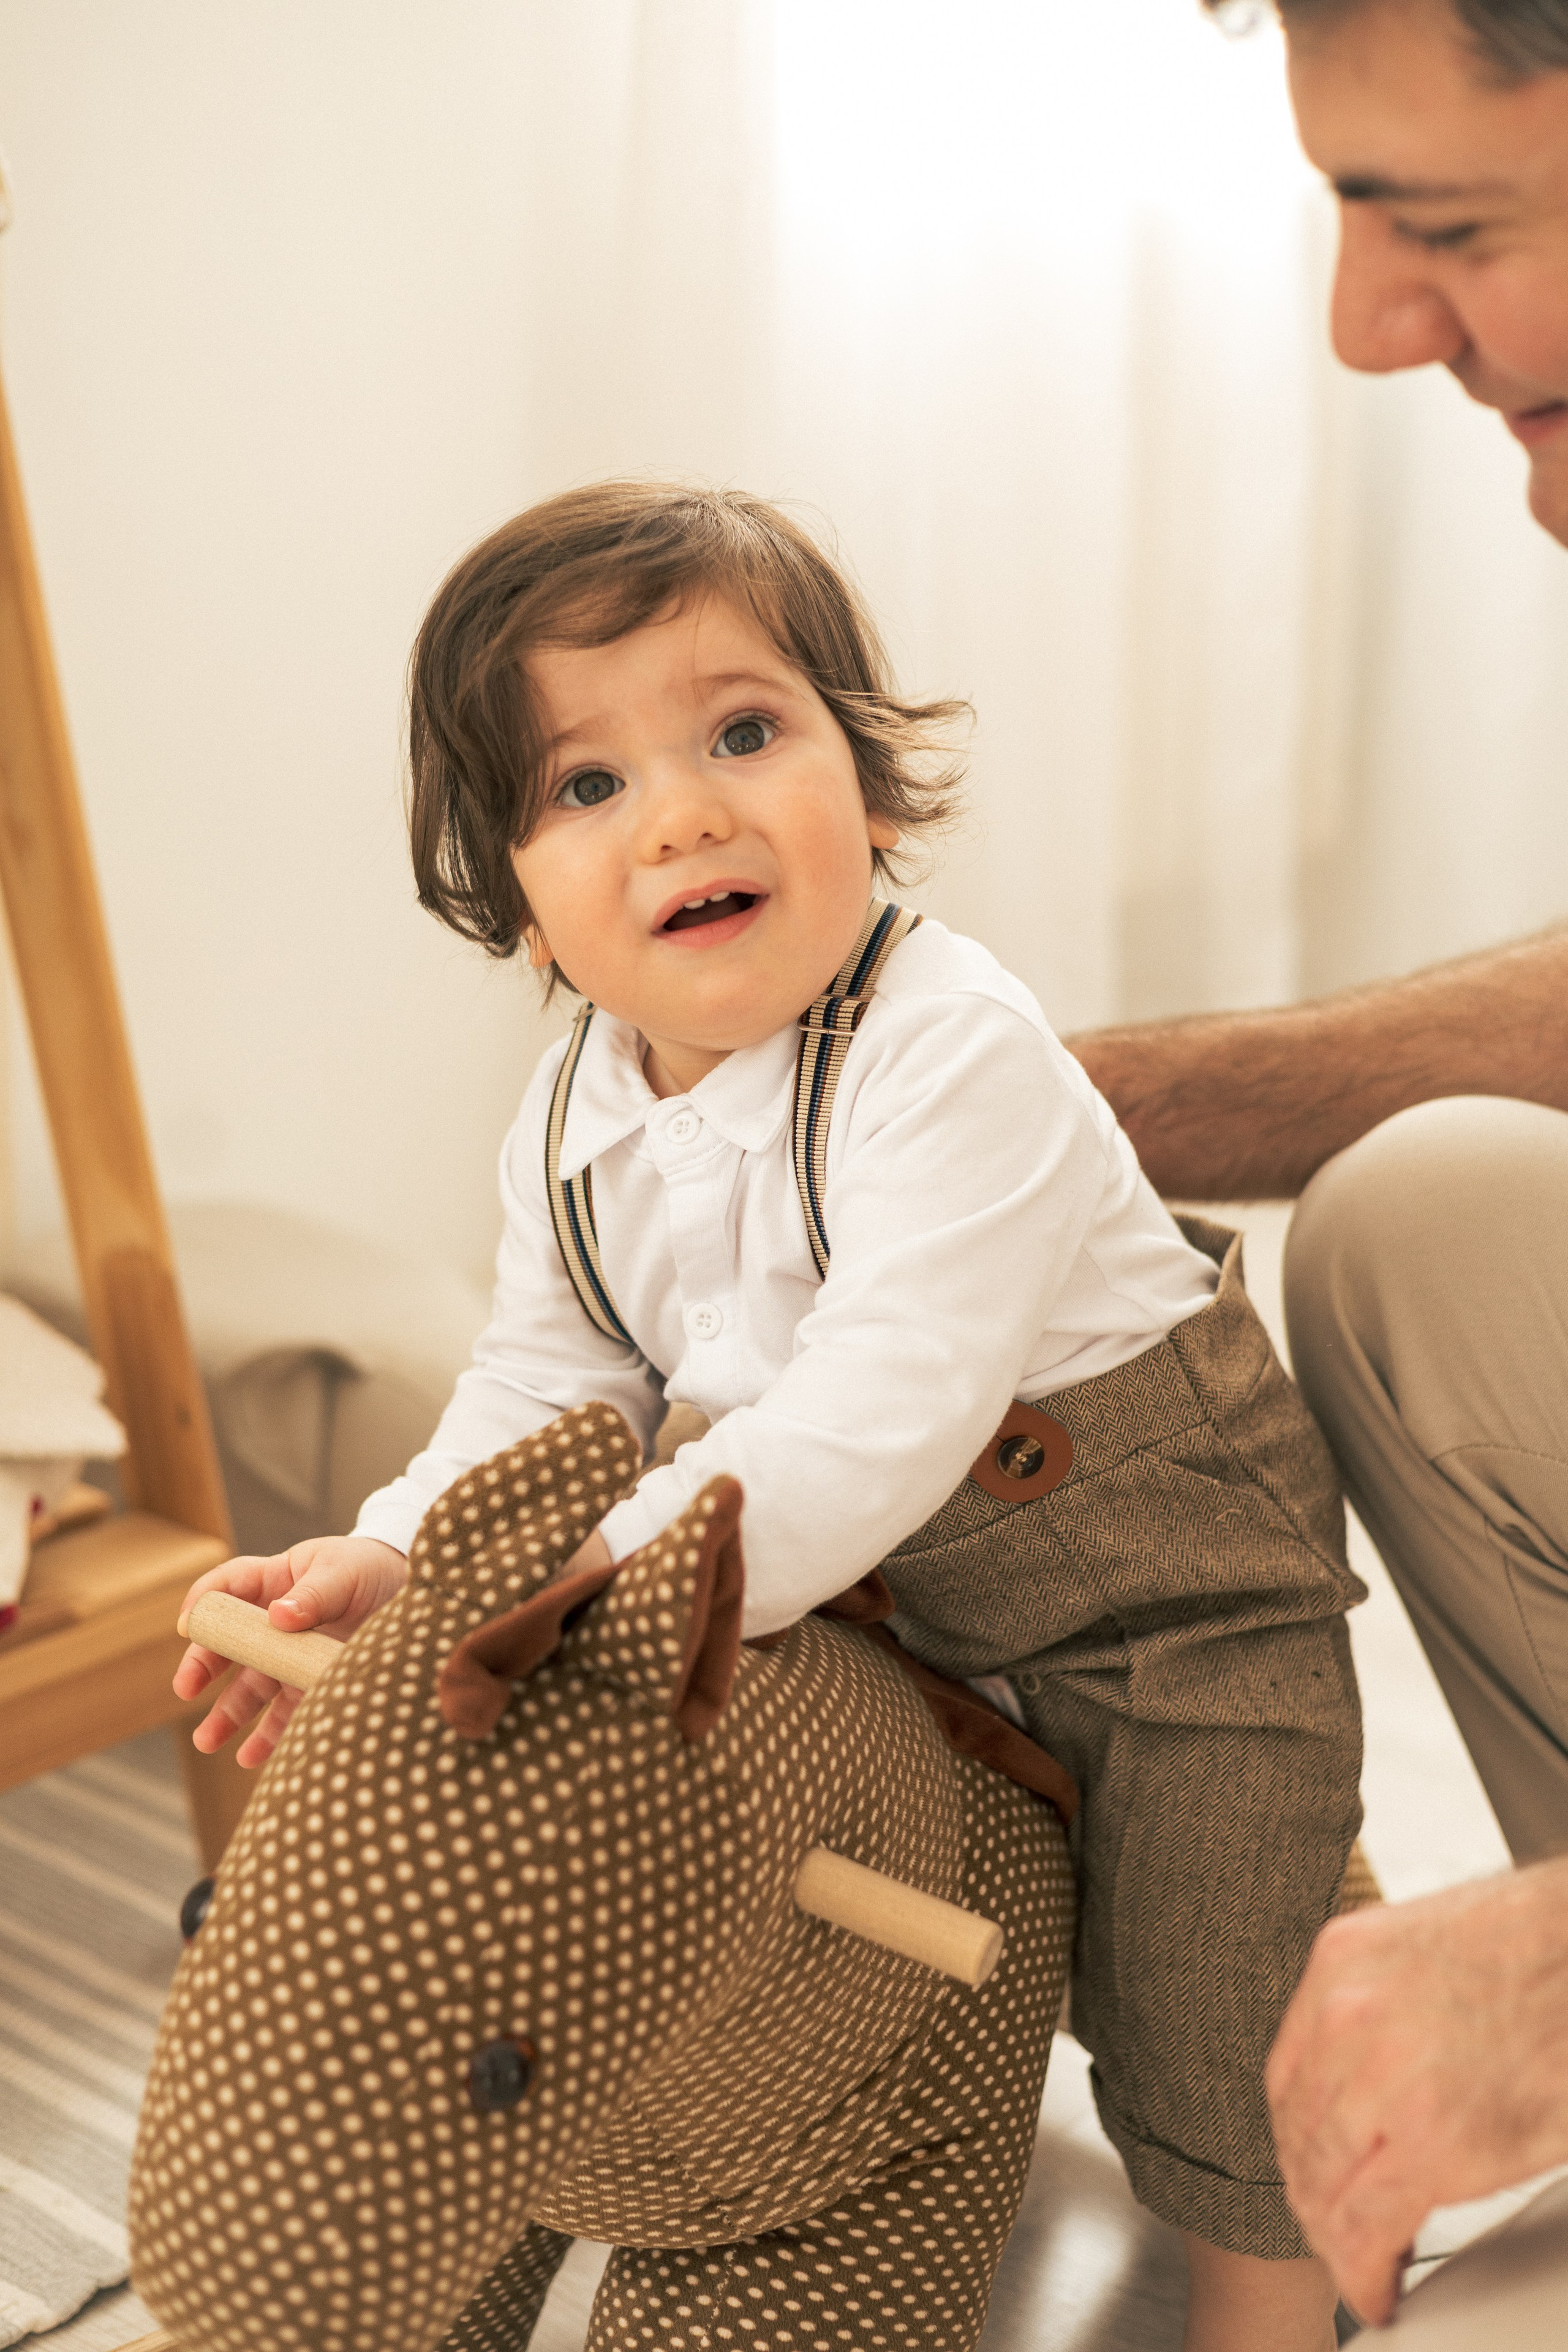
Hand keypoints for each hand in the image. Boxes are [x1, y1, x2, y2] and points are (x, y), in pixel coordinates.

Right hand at [173, 1536, 407, 1767]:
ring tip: (207, 1741)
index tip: (188, 1626)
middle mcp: (273, 1624)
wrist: (412, 1595)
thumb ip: (314, 1594)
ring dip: (226, 1715)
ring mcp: (289, 1657)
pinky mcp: (310, 1684)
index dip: (204, 1603)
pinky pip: (284, 1714)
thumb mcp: (344, 1571)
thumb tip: (279, 1615)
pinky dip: (269, 1737)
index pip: (228, 1587)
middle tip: (185, 1687)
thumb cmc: (370, 1569)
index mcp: (274, 1580)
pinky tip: (251, 1757)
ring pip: (250, 1688)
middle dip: (202, 1666)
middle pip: (228, 1645)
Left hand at [1266, 1858, 1567, 2324]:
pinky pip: (1369, 2225)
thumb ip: (1377, 2001)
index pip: (1287, 2078)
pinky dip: (1364, 2272)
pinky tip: (1376, 2287)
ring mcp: (1384, 2078)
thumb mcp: (1420, 1944)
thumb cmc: (1533, 1948)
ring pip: (1324, 2185)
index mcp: (1340, 1963)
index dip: (1297, 2140)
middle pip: (1299, 2135)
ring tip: (1357, 2266)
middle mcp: (1345, 2016)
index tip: (1311, 2173)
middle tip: (1334, 2231)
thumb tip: (1360, 2072)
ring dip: (1336, 2239)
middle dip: (1313, 2195)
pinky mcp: (1434, 2141)